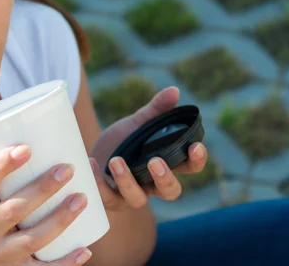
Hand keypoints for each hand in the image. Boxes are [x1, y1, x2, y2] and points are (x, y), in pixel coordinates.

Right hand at [0, 145, 92, 265]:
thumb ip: (5, 174)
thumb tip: (42, 133)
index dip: (1, 165)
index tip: (26, 148)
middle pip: (13, 210)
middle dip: (42, 189)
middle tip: (67, 168)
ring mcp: (1, 254)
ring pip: (32, 239)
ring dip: (59, 219)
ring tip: (82, 198)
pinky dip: (66, 263)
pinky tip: (86, 250)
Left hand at [88, 87, 207, 211]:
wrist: (94, 152)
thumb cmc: (123, 141)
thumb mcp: (138, 123)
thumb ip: (156, 110)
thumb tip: (174, 91)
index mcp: (166, 164)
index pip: (189, 167)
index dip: (196, 160)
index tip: (195, 147)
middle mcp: (152, 184)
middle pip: (170, 191)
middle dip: (165, 178)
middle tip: (155, 162)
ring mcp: (131, 194)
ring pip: (137, 198)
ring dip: (127, 180)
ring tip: (116, 160)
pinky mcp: (109, 198)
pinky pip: (106, 196)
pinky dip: (98, 181)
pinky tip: (92, 162)